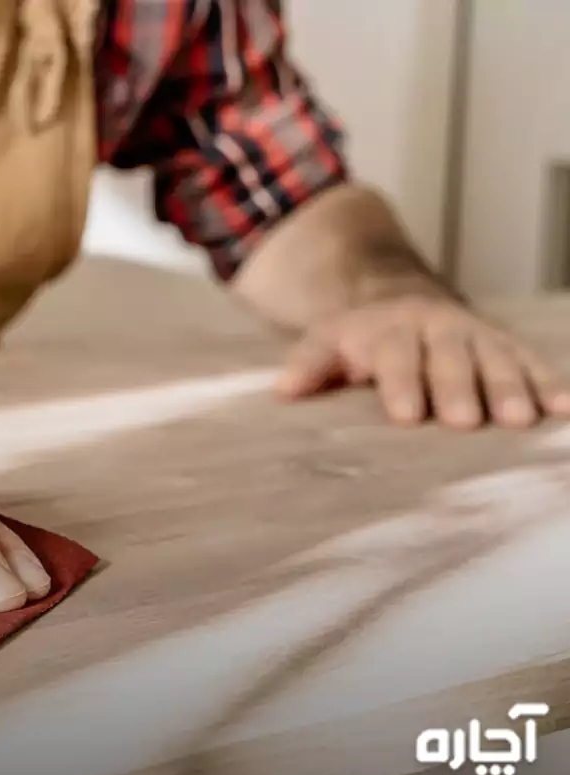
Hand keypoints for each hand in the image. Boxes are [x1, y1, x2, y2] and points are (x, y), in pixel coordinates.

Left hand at [276, 294, 569, 428]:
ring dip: (510, 389)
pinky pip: (532, 363)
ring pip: (496, 361)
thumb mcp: (327, 342)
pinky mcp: (507, 347)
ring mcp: (477, 337)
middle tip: (466, 422)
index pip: (396, 358)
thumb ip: (310, 365)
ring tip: (520, 420)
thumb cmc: (359, 339)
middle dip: (458, 389)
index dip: (402, 385)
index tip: (406, 416)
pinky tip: (563, 410)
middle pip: (450, 360)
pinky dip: (550, 384)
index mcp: (392, 330)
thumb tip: (284, 389)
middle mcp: (439, 329)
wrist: (400, 301)